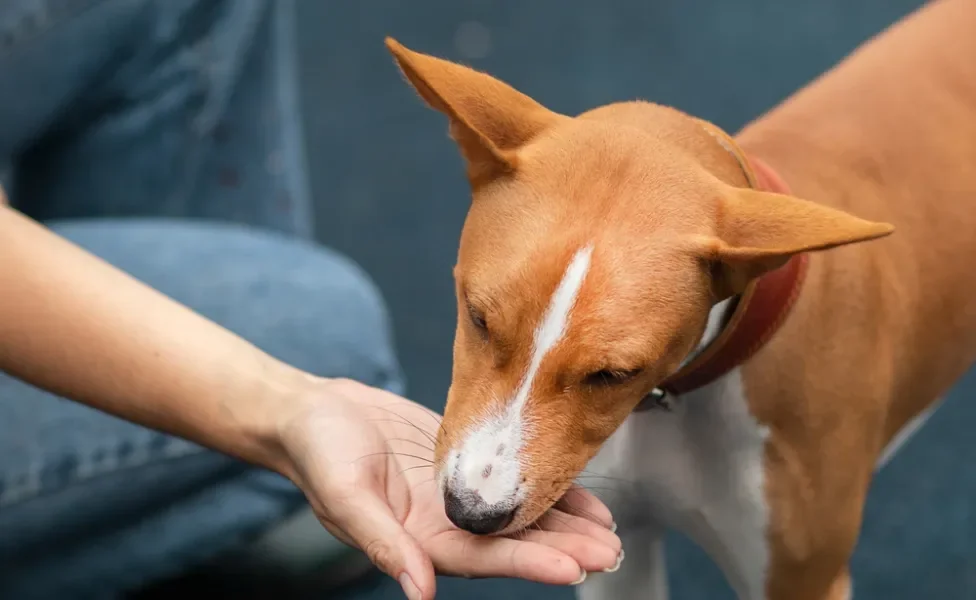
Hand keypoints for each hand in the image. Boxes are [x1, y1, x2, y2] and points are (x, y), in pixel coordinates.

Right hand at [277, 378, 621, 599]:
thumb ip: (384, 544)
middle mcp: (446, 522)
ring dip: (565, 523)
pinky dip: (545, 485)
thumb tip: (419, 593)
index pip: (486, 557)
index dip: (531, 563)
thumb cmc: (318, 452)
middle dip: (564, 548)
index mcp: (419, 539)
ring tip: (609, 530)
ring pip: (520, 513)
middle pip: (515, 542)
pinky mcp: (463, 461)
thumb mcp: (345, 496)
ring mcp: (457, 494)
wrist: (313, 412)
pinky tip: (579, 490)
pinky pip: (512, 476)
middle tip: (610, 551)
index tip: (575, 567)